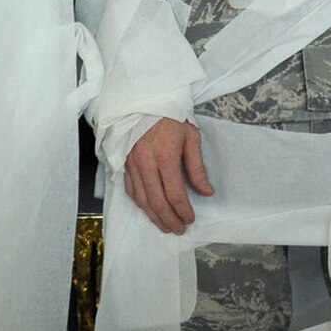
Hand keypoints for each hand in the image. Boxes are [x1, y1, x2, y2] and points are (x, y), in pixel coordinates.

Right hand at [124, 116, 214, 234]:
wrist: (145, 101)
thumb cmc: (171, 117)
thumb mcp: (191, 137)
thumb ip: (197, 168)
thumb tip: (206, 191)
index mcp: (165, 156)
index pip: (175, 193)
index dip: (183, 210)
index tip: (191, 218)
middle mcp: (145, 163)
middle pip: (157, 202)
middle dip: (169, 220)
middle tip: (179, 230)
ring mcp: (132, 164)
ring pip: (141, 200)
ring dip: (153, 217)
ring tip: (165, 226)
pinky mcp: (124, 163)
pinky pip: (130, 190)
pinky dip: (140, 204)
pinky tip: (149, 210)